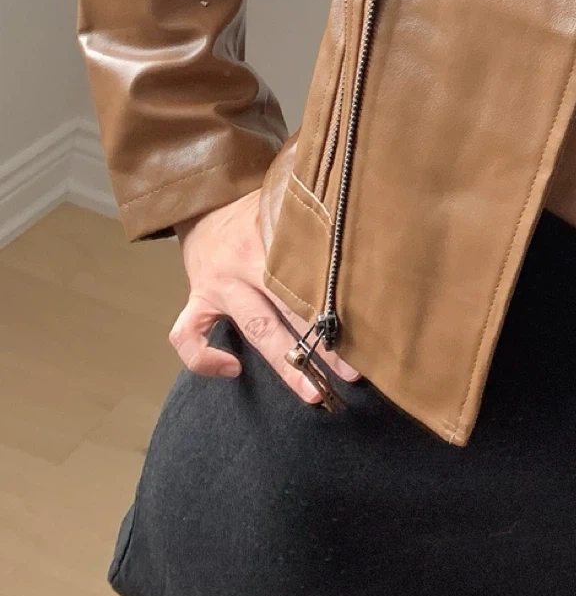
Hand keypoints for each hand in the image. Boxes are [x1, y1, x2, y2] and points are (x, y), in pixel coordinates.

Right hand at [169, 189, 358, 402]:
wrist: (204, 202)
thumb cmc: (256, 209)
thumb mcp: (284, 205)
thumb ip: (314, 222)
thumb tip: (366, 233)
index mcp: (273, 235)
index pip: (311, 273)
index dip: (339, 304)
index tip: (368, 330)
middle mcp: (245, 261)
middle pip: (289, 307)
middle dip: (321, 344)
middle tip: (351, 373)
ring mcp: (218, 284)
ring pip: (254, 328)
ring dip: (285, 364)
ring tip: (311, 392)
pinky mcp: (195, 299)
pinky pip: (187, 336)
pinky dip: (204, 358)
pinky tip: (232, 370)